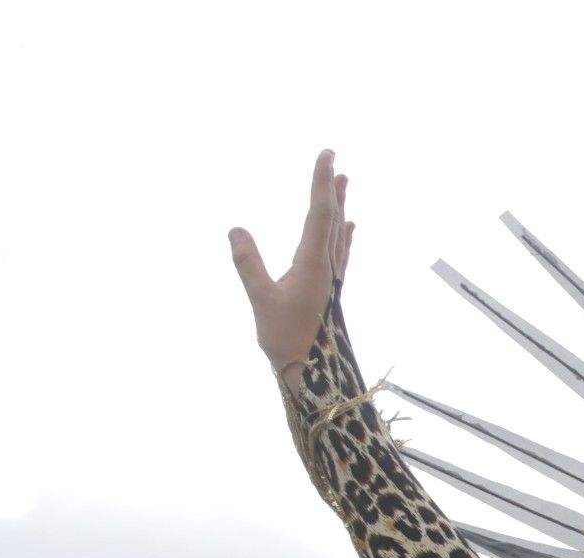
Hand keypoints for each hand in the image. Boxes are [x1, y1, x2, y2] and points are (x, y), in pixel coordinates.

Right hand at [230, 150, 353, 372]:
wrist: (316, 375)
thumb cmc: (287, 340)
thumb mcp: (261, 299)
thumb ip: (248, 262)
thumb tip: (235, 228)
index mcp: (314, 263)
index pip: (319, 212)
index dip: (321, 182)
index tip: (327, 155)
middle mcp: (328, 266)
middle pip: (331, 218)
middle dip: (331, 188)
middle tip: (334, 161)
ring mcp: (331, 278)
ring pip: (337, 233)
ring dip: (338, 206)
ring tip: (343, 184)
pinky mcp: (330, 290)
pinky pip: (339, 252)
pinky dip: (342, 234)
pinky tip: (348, 229)